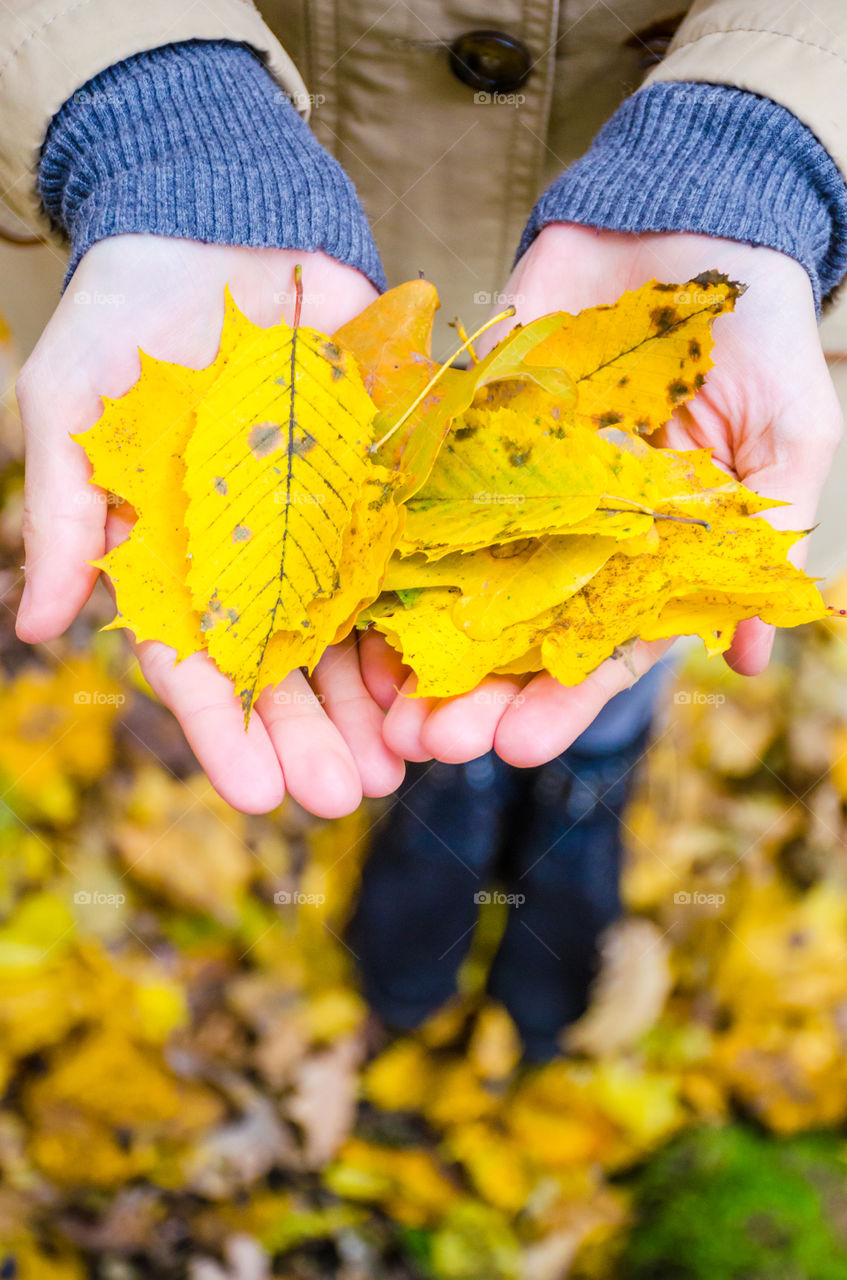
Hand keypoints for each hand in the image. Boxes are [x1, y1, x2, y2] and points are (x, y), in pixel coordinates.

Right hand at [16, 235, 404, 814]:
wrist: (212, 224)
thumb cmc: (122, 316)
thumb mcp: (71, 406)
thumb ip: (68, 512)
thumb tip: (37, 625)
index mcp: (175, 556)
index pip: (196, 659)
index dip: (225, 731)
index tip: (258, 795)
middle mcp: (253, 555)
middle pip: (285, 663)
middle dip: (313, 734)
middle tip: (345, 798)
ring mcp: (319, 521)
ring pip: (351, 627)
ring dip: (377, 698)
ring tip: (407, 762)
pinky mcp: (376, 477)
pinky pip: (406, 552)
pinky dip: (425, 608)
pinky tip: (449, 665)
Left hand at [372, 223, 842, 767]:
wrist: (690, 217)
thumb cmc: (758, 332)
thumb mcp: (788, 434)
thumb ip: (766, 534)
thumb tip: (749, 660)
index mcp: (642, 549)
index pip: (598, 644)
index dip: (562, 699)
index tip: (522, 746)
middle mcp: (569, 529)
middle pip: (513, 629)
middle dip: (474, 690)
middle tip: (431, 743)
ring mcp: (512, 480)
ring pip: (456, 574)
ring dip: (418, 639)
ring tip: (381, 698)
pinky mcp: (464, 424)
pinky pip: (419, 484)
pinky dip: (387, 536)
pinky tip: (350, 590)